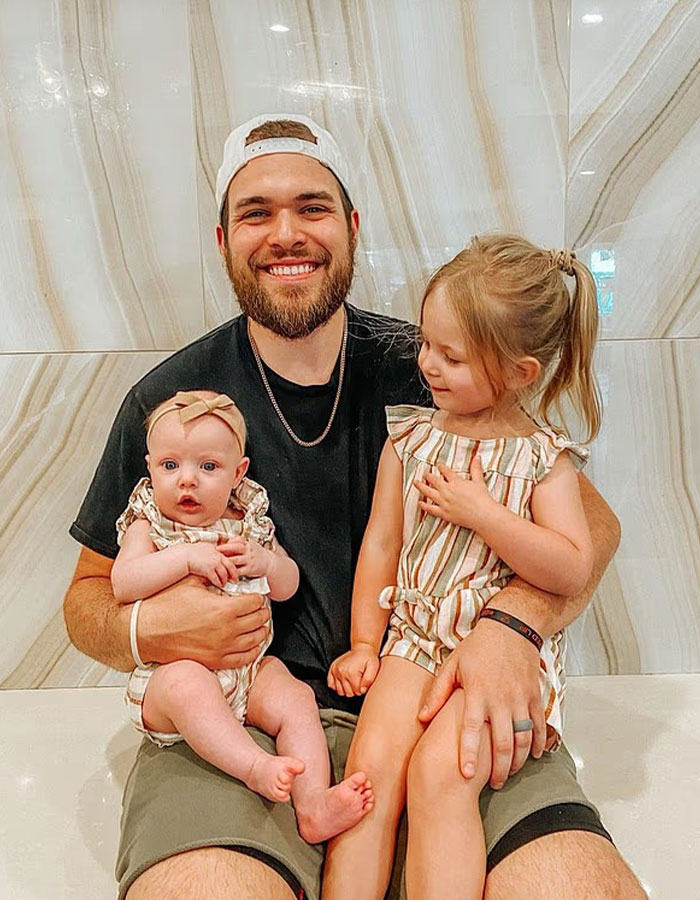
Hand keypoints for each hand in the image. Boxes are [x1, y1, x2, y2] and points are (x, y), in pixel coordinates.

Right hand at [137, 575, 270, 669]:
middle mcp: (226, 630)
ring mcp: (222, 648)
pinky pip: (244, 658)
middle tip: (258, 608)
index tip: (255, 595)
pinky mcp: (215, 661)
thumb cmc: (164, 605)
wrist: (145, 631)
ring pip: (256, 639)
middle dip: (261, 612)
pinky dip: (253, 650)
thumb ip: (212, 573)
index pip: (256, 602)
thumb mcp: (190, 581)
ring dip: (260, 630)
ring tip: (258, 623)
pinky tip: (252, 643)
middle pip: (259, 620)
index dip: (258, 596)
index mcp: (223, 609)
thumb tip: (224, 569)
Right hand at [186, 542, 236, 588]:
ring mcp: (213, 563)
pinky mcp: (208, 570)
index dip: (233, 566)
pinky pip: (216, 578)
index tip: (234, 571)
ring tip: (224, 583)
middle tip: (235, 579)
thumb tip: (217, 551)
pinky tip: (219, 585)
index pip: (229, 559)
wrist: (185, 555)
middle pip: (230, 566)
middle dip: (234, 574)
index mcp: (218, 551)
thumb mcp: (206, 547)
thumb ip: (213, 550)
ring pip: (224, 574)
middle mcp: (217, 557)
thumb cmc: (193, 552)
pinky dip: (218, 582)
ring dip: (225, 580)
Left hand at [219, 537, 271, 579]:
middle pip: (236, 548)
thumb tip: (226, 543)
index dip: (229, 542)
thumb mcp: (250, 545)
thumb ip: (239, 543)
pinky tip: (225, 572)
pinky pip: (238, 571)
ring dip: (226, 561)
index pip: (238, 539)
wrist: (269, 563)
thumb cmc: (256, 554)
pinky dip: (231, 572)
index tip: (220, 544)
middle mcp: (249, 551)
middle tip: (216, 550)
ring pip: (235, 560)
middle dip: (225, 548)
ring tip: (218, 562)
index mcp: (248, 544)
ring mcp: (249, 560)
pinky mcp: (249, 569)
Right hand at [328, 645, 379, 695]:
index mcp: (351, 672)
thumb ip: (369, 680)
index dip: (362, 689)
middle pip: (348, 693)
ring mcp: (335, 671)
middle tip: (359, 681)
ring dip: (346, 689)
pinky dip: (337, 686)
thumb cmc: (368, 658)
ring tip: (352, 681)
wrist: (362, 649)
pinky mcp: (332, 669)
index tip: (364, 682)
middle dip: (355, 689)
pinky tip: (344, 681)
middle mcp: (341, 672)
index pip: (357, 692)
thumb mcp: (374, 667)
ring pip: (339, 691)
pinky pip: (331, 685)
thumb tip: (362, 690)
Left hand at [415, 456, 493, 529]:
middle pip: (434, 480)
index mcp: (455, 482)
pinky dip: (424, 506)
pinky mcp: (444, 513)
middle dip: (428, 475)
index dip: (441, 467)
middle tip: (424, 473)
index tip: (438, 465)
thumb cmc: (482, 498)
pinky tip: (419, 503)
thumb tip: (477, 456)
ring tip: (415, 482)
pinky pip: (431, 509)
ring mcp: (444, 502)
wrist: (482, 514)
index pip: (445, 471)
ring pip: (429, 493)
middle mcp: (447, 491)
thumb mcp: (479, 481)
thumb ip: (476, 468)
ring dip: (421, 487)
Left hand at [418, 618, 545, 787]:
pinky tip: (534, 756)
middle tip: (495, 784)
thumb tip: (422, 717)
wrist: (511, 627)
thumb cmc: (478, 647)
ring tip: (510, 773)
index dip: (470, 754)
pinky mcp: (534, 696)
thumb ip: (438, 693)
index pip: (472, 730)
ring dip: (519, 761)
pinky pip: (540, 726)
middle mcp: (501, 699)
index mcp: (477, 693)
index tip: (466, 775)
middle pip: (503, 743)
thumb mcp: (452, 665)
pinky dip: (539, 744)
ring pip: (524, 739)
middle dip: (500, 768)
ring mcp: (520, 699)